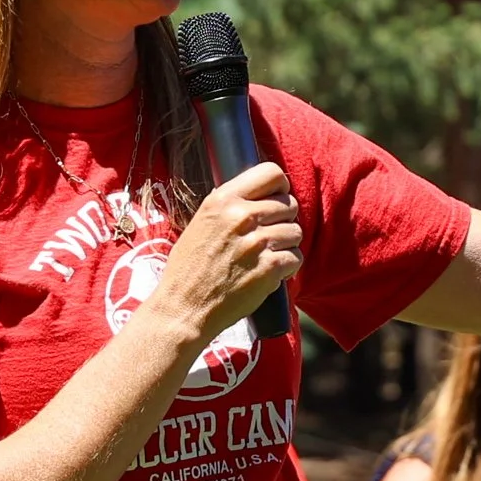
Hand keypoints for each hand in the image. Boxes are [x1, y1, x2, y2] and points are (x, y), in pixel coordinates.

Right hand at [148, 161, 303, 337]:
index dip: (280, 187)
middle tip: (268, 237)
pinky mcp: (269, 268)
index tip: (276, 199)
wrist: (184, 307)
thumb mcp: (201, 223)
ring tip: (266, 256)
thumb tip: (259, 194)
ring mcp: (257, 242)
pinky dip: (287, 267)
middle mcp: (241, 216)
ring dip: (286, 245)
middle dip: (283, 220)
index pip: (271, 173)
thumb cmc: (189, 269)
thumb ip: (229, 206)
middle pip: (289, 204)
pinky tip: (269, 273)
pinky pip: (296, 257)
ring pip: (296, 231)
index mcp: (222, 200)